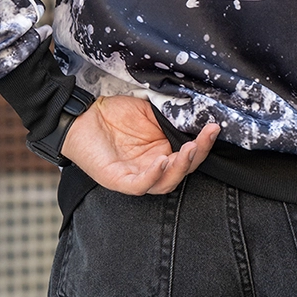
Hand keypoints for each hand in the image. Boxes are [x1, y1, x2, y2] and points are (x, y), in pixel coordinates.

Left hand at [60, 95, 219, 195]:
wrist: (83, 114)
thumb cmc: (114, 113)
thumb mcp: (148, 111)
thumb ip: (170, 116)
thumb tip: (196, 112)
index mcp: (162, 152)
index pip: (189, 155)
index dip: (204, 144)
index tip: (214, 127)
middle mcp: (152, 167)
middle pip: (182, 172)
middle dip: (197, 156)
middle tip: (204, 138)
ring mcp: (135, 176)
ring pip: (164, 183)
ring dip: (179, 168)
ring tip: (189, 150)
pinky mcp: (118, 180)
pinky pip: (140, 185)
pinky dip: (153, 176)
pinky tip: (162, 161)